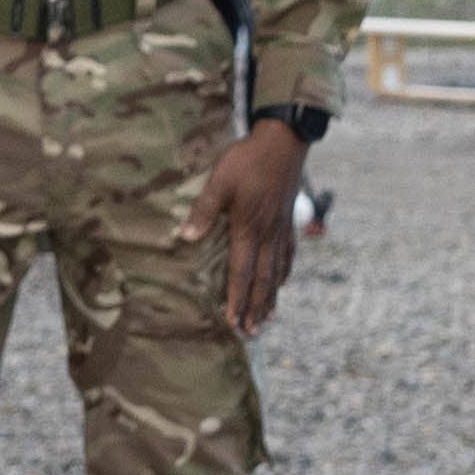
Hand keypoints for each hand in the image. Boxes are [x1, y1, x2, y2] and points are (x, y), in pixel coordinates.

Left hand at [205, 118, 317, 341]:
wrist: (284, 142)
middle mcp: (268, 235)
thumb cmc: (248, 160)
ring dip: (271, 297)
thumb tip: (185, 237)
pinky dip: (284, 273)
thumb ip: (203, 210)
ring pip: (277, 272)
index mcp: (248, 229)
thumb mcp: (219, 181)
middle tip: (251, 332)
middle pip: (262, 280)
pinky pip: (289, 255)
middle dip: (255, 308)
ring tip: (267, 318)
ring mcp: (282, 230)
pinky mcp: (289, 221)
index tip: (233, 321)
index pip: (241, 272)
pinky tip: (282, 282)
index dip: (236, 298)